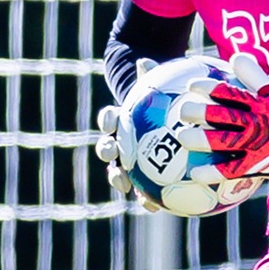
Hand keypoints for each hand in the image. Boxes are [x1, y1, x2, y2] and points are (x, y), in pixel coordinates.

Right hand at [95, 58, 162, 209]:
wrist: (162, 118)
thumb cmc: (161, 99)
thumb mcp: (159, 86)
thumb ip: (152, 76)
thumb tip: (144, 61)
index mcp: (121, 119)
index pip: (109, 118)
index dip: (107, 120)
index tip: (112, 121)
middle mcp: (119, 140)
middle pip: (106, 147)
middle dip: (106, 153)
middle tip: (113, 158)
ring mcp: (127, 160)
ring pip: (118, 172)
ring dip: (120, 180)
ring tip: (129, 189)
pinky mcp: (141, 177)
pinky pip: (142, 189)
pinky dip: (147, 199)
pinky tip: (157, 208)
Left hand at [172, 52, 268, 180]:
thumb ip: (253, 75)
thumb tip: (235, 56)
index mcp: (258, 105)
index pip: (232, 93)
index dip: (211, 88)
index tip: (192, 85)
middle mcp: (256, 124)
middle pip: (225, 116)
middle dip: (202, 112)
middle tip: (183, 110)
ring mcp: (256, 146)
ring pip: (225, 142)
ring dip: (203, 140)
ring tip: (182, 137)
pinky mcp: (255, 166)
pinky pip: (231, 170)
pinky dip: (213, 172)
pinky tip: (195, 173)